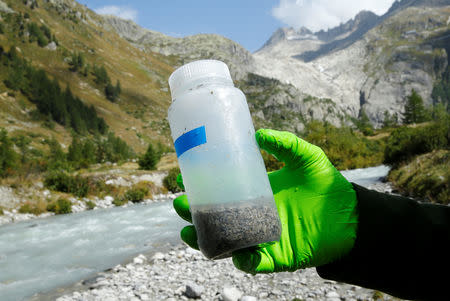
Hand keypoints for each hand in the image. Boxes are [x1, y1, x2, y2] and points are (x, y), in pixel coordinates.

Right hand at [173, 129, 357, 272]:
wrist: (352, 216)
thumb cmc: (328, 186)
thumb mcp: (305, 157)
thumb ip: (285, 143)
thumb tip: (258, 134)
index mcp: (257, 194)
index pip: (222, 192)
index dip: (201, 187)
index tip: (183, 176)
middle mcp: (254, 216)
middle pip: (216, 218)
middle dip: (194, 213)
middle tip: (180, 203)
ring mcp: (262, 237)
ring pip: (226, 242)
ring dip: (205, 239)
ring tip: (188, 230)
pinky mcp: (276, 257)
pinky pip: (252, 263)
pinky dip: (241, 260)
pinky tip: (232, 252)